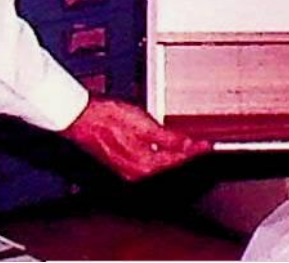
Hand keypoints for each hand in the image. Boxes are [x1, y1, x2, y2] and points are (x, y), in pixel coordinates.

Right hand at [60, 97, 210, 180]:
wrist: (80, 116)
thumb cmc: (107, 118)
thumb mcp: (144, 125)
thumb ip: (169, 138)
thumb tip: (188, 145)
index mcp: (144, 165)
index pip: (178, 159)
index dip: (195, 150)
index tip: (208, 145)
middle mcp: (136, 172)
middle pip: (169, 164)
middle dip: (186, 154)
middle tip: (201, 144)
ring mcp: (127, 168)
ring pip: (158, 163)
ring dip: (173, 154)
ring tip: (186, 143)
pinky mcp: (120, 161)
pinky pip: (147, 159)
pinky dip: (158, 152)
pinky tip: (161, 143)